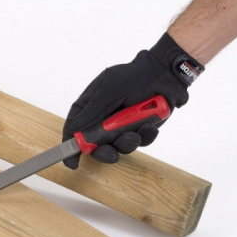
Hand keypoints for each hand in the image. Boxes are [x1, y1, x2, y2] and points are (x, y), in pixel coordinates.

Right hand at [62, 33, 203, 168]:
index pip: (75, 129)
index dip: (71, 146)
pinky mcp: (140, 129)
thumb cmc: (132, 77)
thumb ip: (90, 111)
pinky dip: (145, 136)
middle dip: (104, 152)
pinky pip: (140, 142)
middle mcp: (104, 119)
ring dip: (127, 143)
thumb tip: (72, 128)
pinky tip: (150, 126)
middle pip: (96, 144)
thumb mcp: (107, 91)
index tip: (72, 162)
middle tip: (111, 154)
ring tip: (136, 133)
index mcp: (91, 106)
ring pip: (119, 146)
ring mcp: (123, 125)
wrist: (164, 73)